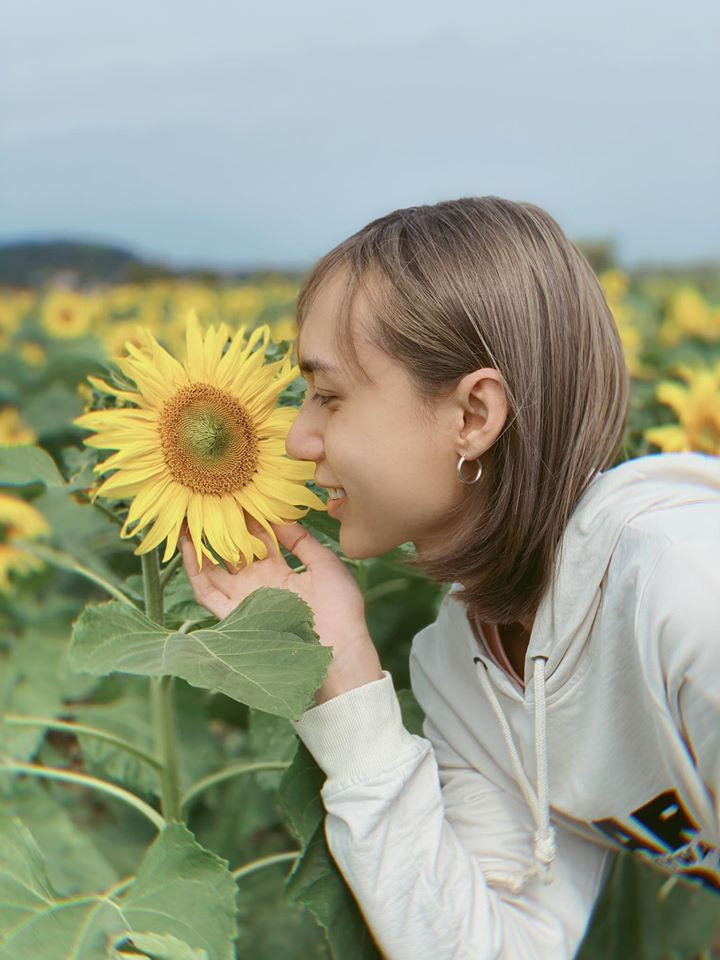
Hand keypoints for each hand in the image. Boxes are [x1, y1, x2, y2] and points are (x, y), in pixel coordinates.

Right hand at [179, 516, 383, 704]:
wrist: (340, 650)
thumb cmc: (341, 609)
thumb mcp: (326, 564)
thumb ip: (301, 541)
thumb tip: (279, 517)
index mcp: (281, 573)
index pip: (258, 540)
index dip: (247, 519)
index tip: (237, 495)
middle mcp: (259, 585)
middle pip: (231, 553)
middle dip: (217, 530)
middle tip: (205, 502)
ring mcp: (245, 601)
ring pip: (212, 570)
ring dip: (198, 546)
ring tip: (186, 518)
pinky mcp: (235, 617)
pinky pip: (207, 593)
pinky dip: (194, 570)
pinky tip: (188, 546)